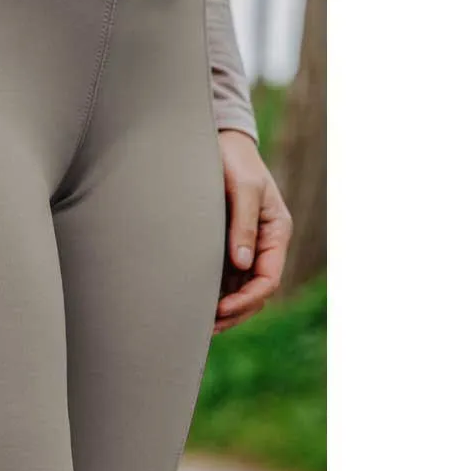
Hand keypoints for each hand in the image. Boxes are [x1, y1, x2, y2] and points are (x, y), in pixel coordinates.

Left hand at [214, 130, 292, 333]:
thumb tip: (242, 265)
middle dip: (235, 312)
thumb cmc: (234, 161)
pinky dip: (213, 293)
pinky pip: (224, 276)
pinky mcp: (226, 244)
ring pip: (240, 288)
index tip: (222, 310)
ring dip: (224, 308)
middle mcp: (263, 244)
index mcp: (276, 233)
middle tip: (207, 328)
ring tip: (198, 325)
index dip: (247, 299)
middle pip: (255, 292)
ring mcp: (245, 246)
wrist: (218, 143)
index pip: (269, 278)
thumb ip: (243, 224)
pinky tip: (193, 304)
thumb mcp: (243, 187)